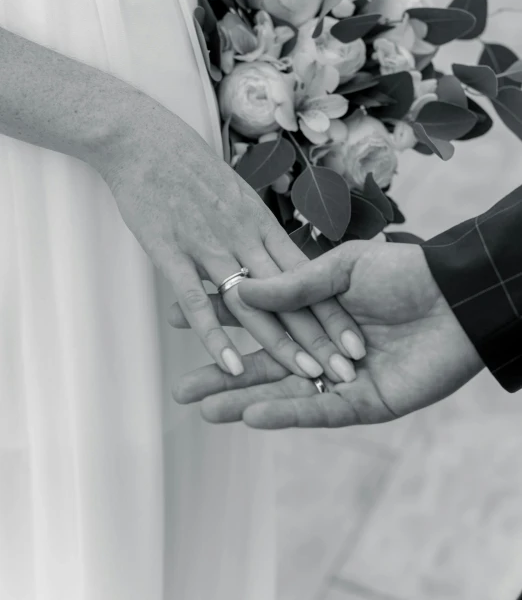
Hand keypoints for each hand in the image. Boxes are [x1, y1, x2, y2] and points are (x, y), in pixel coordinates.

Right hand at [100, 99, 361, 381]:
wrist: (143, 140)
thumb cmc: (188, 167)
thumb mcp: (235, 194)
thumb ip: (256, 230)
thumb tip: (278, 260)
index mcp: (260, 222)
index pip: (305, 274)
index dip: (331, 310)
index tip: (354, 340)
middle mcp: (243, 236)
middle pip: (288, 294)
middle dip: (320, 335)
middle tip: (347, 369)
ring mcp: (208, 244)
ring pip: (253, 302)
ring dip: (281, 342)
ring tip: (308, 376)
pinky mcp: (171, 251)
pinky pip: (197, 297)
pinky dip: (214, 333)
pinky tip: (231, 364)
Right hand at [170, 241, 484, 427]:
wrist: (456, 296)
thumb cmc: (404, 273)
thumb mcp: (342, 267)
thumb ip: (293, 284)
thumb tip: (240, 290)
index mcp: (315, 309)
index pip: (258, 319)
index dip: (219, 320)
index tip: (176, 316)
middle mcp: (323, 347)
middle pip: (264, 365)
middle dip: (222, 376)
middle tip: (181, 388)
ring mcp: (342, 378)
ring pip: (285, 393)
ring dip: (244, 402)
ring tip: (203, 408)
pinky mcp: (366, 403)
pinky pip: (320, 411)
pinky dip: (286, 413)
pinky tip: (252, 416)